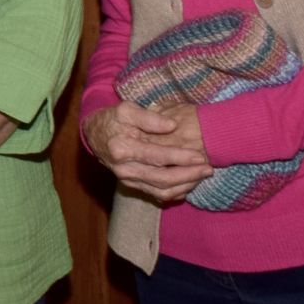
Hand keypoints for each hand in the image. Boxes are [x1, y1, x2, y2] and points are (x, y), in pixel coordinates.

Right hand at [84, 101, 212, 203]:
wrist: (95, 135)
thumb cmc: (113, 119)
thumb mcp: (126, 109)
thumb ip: (149, 117)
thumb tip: (172, 125)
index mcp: (122, 149)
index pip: (156, 156)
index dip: (180, 157)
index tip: (199, 155)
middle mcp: (124, 169)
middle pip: (162, 178)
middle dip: (188, 175)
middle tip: (208, 168)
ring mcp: (128, 180)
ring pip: (161, 191)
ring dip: (185, 185)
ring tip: (202, 176)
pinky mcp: (132, 186)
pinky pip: (157, 195)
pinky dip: (176, 192)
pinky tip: (190, 183)